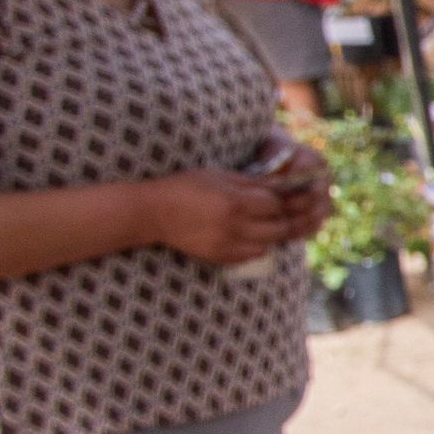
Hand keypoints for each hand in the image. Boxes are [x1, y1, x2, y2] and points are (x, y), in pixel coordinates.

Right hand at [143, 167, 316, 265]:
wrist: (153, 212)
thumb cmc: (185, 187)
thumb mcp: (219, 176)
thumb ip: (252, 183)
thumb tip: (281, 184)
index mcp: (234, 202)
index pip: (275, 204)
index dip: (276, 200)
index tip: (270, 197)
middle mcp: (234, 226)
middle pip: (278, 228)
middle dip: (279, 218)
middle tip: (269, 212)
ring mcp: (227, 245)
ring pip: (268, 245)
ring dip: (269, 234)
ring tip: (257, 223)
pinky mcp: (220, 257)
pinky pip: (251, 255)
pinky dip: (255, 246)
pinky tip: (245, 235)